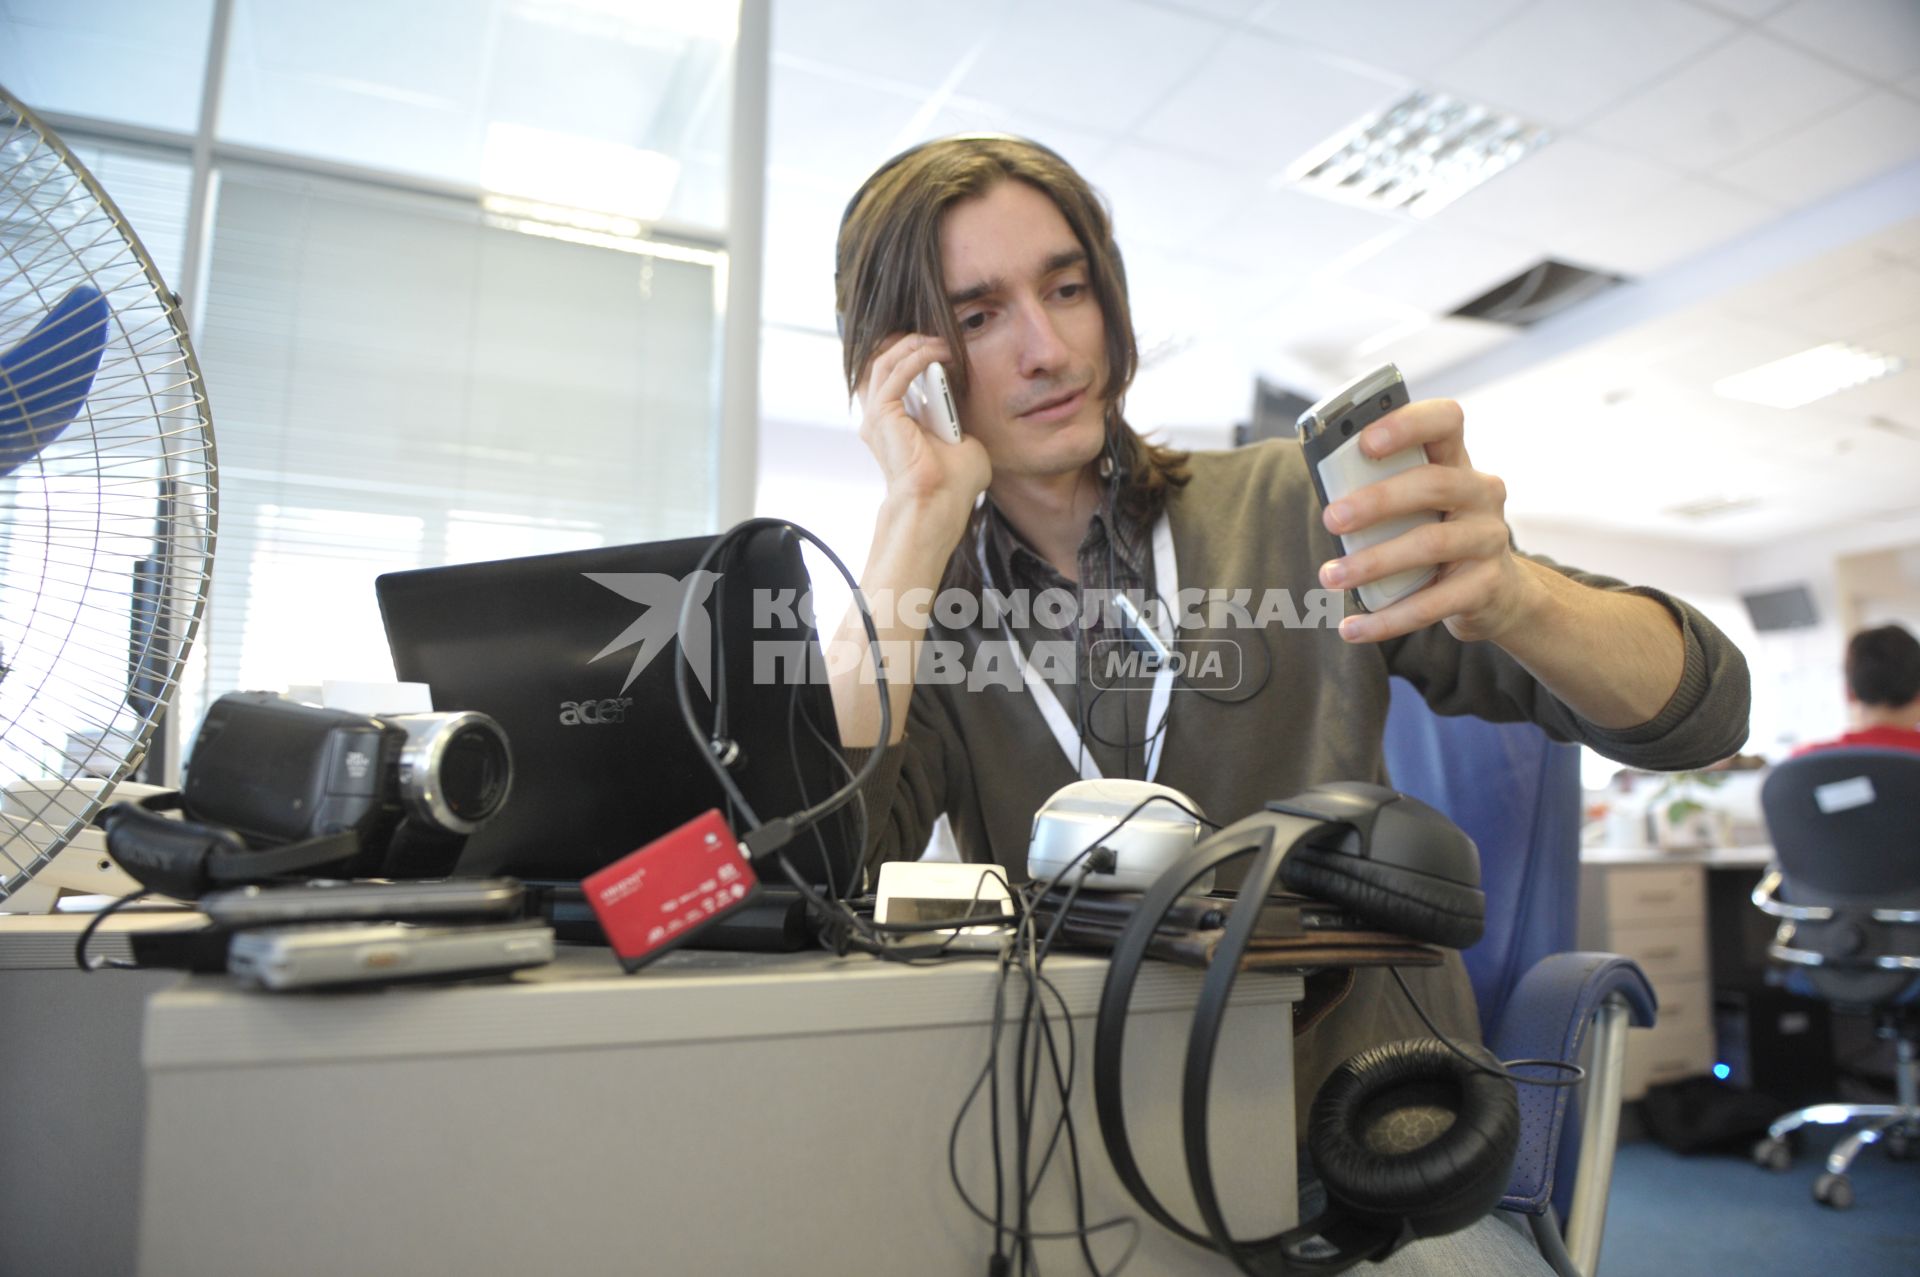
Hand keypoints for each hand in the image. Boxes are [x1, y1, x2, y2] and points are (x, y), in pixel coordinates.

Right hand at [856, 332, 991, 532]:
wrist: (940, 503)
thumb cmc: (952, 484)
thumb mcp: (964, 442)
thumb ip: (959, 421)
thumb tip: (968, 409)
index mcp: (897, 424)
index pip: (896, 376)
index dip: (917, 354)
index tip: (945, 345)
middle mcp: (881, 418)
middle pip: (883, 361)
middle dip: (911, 342)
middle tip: (940, 336)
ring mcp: (877, 416)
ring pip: (885, 359)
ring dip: (915, 344)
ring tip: (941, 340)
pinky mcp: (882, 414)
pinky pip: (896, 371)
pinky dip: (918, 356)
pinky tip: (941, 351)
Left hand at [1315, 398, 1541, 644]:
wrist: (1495, 593)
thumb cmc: (1436, 534)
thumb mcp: (1415, 507)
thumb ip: (1381, 491)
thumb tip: (1328, 499)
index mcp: (1457, 462)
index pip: (1445, 420)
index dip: (1407, 424)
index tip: (1364, 440)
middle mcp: (1481, 493)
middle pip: (1432, 484)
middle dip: (1377, 501)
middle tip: (1331, 519)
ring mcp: (1489, 539)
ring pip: (1430, 543)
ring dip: (1373, 562)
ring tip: (1331, 577)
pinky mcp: (1486, 586)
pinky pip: (1433, 604)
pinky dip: (1387, 619)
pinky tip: (1352, 628)